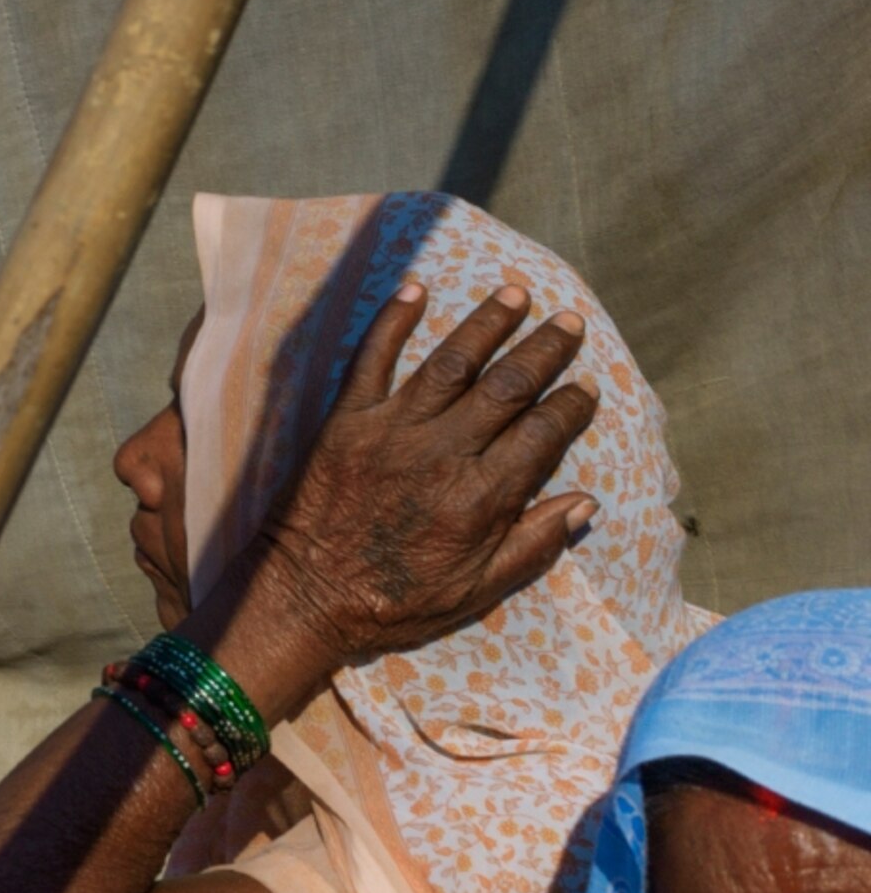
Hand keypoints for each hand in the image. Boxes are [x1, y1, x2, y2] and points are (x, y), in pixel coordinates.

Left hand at [218, 283, 600, 703]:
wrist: (304, 597)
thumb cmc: (393, 602)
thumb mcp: (476, 592)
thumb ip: (532, 545)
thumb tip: (585, 503)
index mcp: (481, 498)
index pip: (542, 436)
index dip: (570, 406)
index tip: (588, 386)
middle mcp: (442, 454)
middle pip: (506, 388)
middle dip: (543, 351)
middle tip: (570, 320)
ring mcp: (391, 431)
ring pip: (451, 363)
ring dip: (486, 323)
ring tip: (514, 293)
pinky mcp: (346, 421)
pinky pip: (372, 360)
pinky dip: (393, 322)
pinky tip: (415, 290)